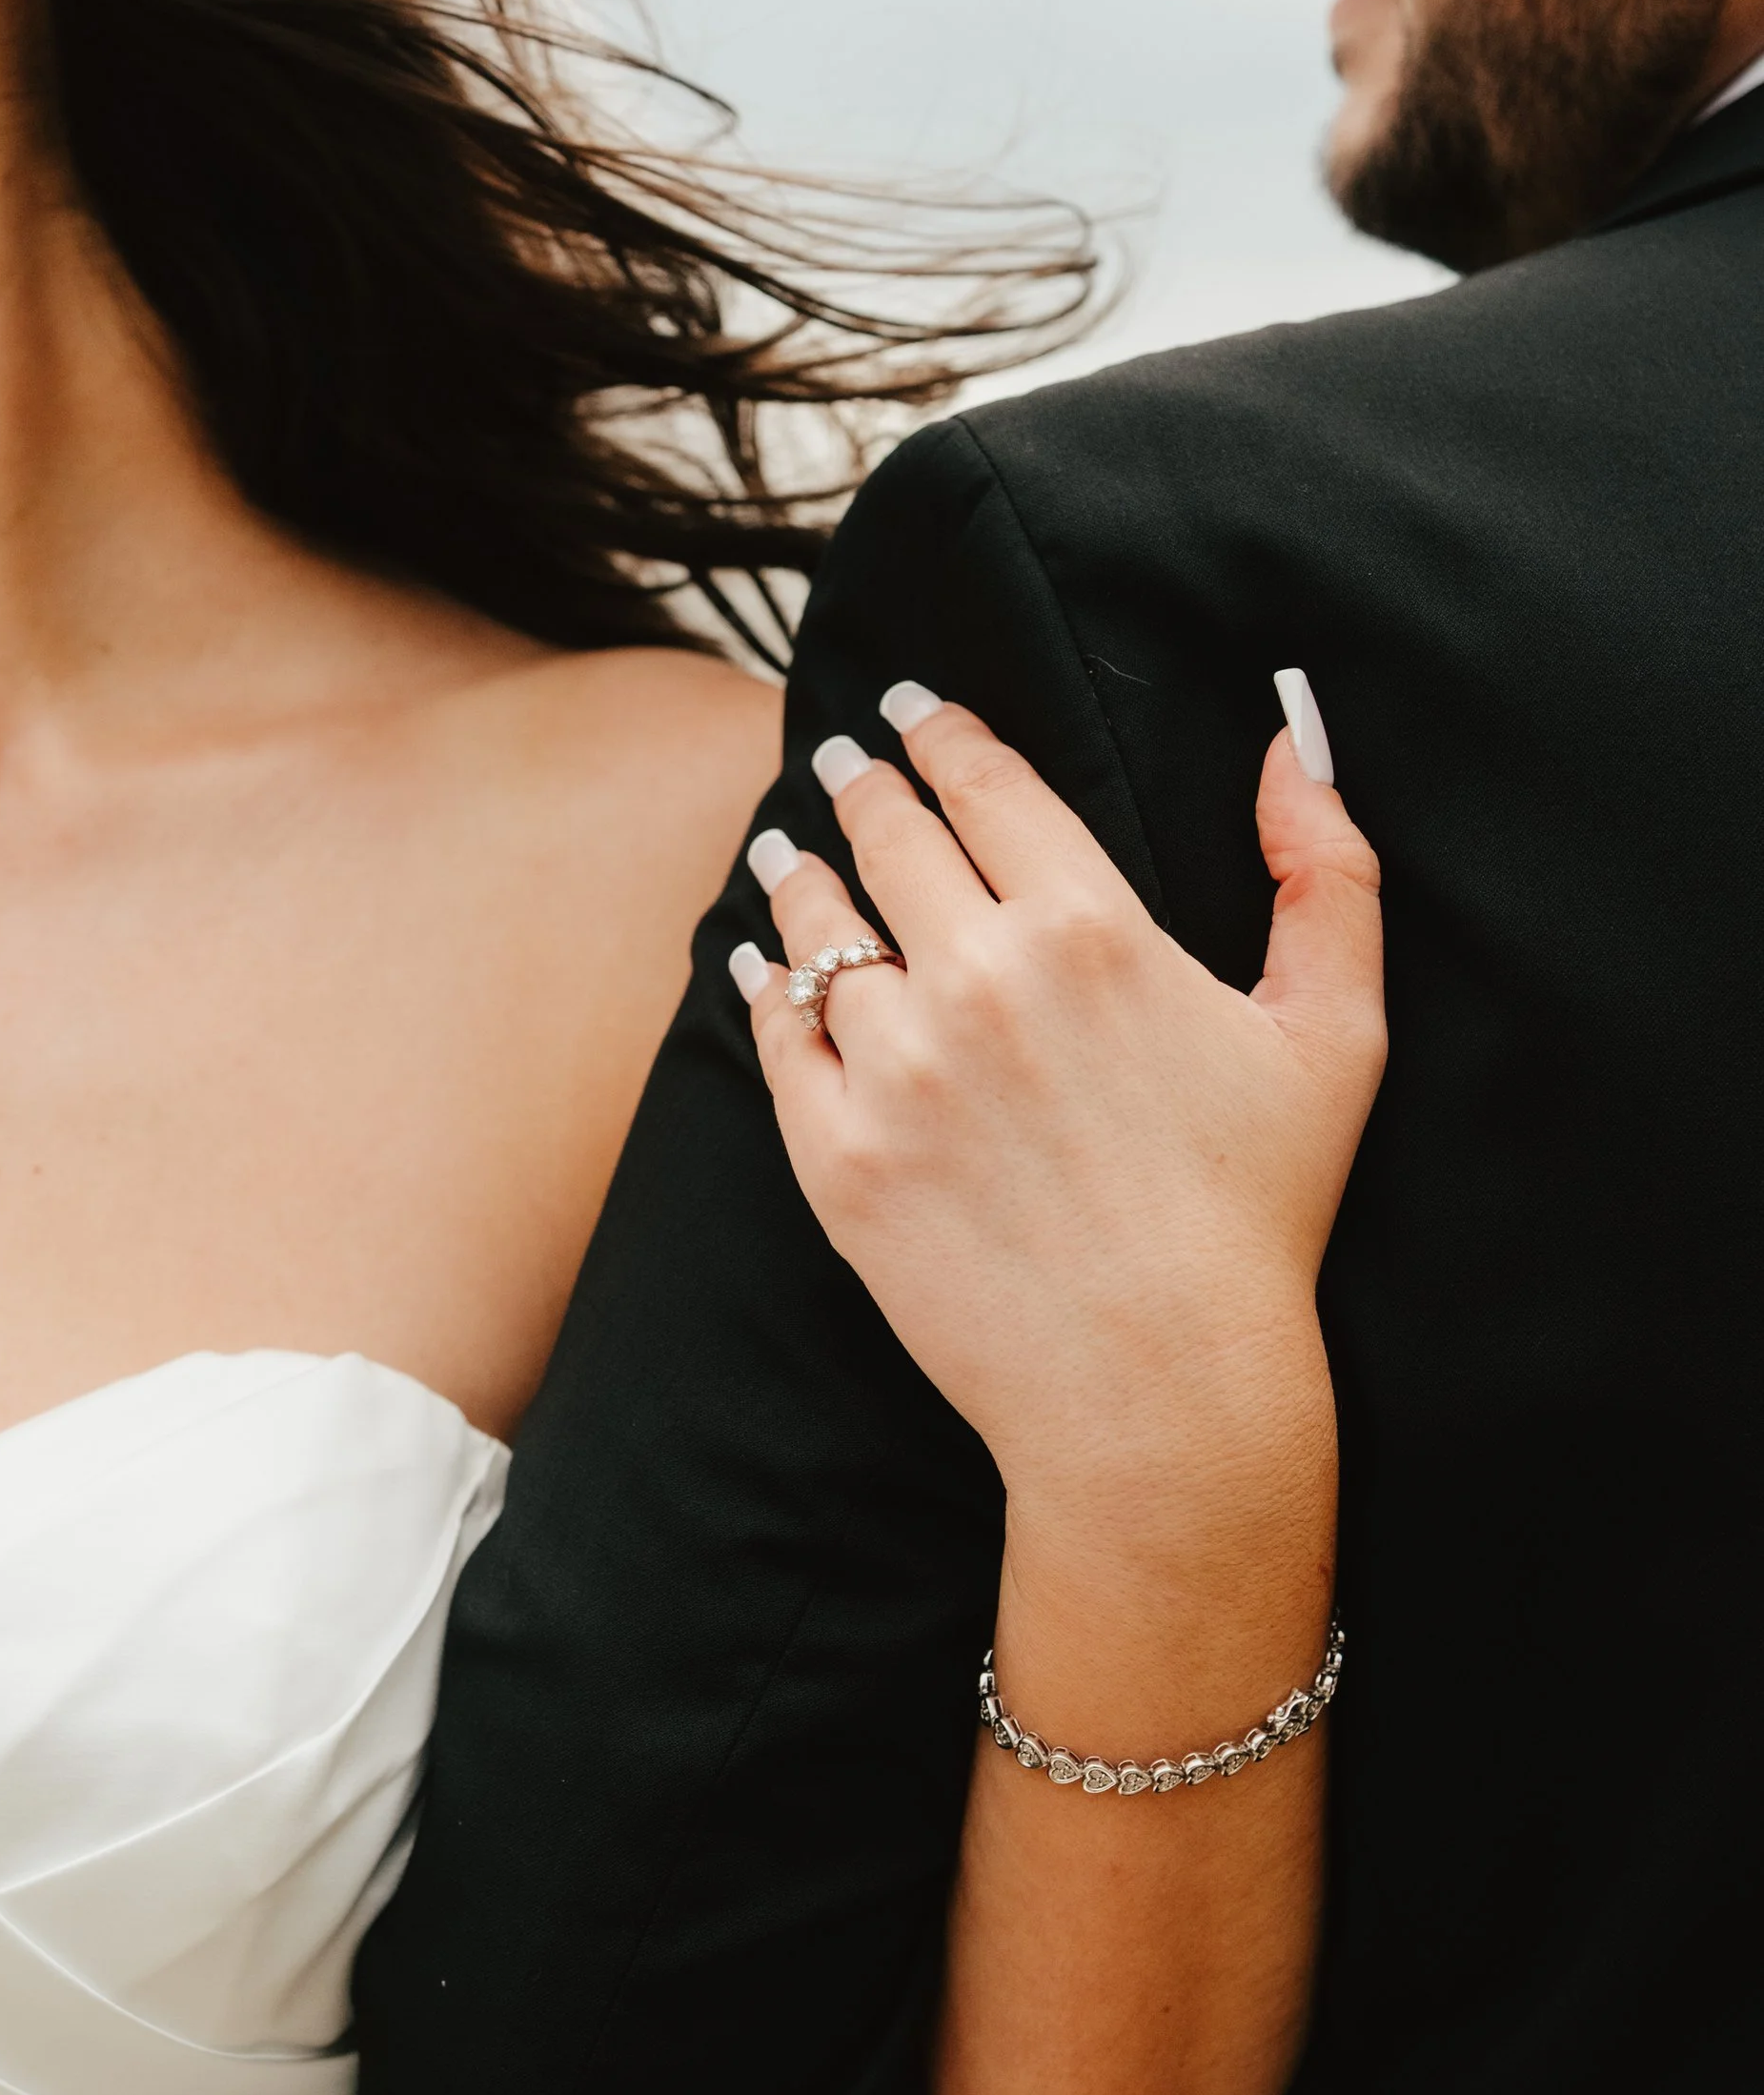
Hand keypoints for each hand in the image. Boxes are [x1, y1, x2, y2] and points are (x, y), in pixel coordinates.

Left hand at [732, 682, 1384, 1538]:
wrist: (1156, 1387)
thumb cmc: (1256, 1214)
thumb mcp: (1334, 1033)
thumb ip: (1328, 874)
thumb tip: (1295, 739)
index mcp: (1090, 928)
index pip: (987, 785)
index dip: (942, 731)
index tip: (912, 708)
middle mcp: (976, 979)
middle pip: (891, 836)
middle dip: (864, 781)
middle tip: (844, 758)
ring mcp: (893, 1070)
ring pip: (819, 928)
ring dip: (804, 872)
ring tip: (791, 849)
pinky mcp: (835, 1155)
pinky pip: (775, 1038)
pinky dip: (763, 985)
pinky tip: (760, 962)